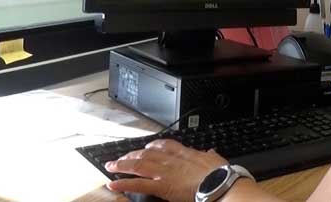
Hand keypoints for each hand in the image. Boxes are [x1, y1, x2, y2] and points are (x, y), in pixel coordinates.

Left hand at [104, 139, 227, 201]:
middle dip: (132, 154)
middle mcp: (171, 161)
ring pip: (139, 165)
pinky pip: (138, 184)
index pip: (165, 145)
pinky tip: (113, 183)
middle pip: (147, 153)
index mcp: (185, 154)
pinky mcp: (162, 186)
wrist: (219, 183)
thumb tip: (211, 153)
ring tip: (111, 166)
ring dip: (122, 165)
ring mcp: (165, 173)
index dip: (153, 145)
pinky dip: (124, 183)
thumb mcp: (215, 160)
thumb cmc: (219, 174)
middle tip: (121, 157)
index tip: (147, 146)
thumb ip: (210, 156)